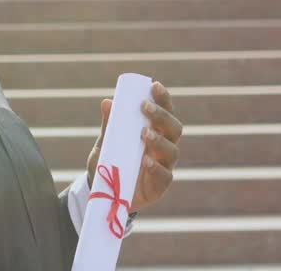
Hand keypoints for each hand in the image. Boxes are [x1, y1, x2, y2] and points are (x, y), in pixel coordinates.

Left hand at [84, 81, 181, 212]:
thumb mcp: (106, 143)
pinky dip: (155, 167)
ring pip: (172, 150)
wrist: (107, 194)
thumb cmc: (112, 162)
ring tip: (144, 134)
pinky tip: (145, 161)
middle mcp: (165, 147)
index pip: (166, 111)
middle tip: (145, 107)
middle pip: (174, 128)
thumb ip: (109, 125)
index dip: (163, 98)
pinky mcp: (160, 186)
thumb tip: (106, 102)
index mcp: (156, 131)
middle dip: (162, 115)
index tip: (154, 86)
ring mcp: (165, 166)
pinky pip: (164, 175)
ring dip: (159, 140)